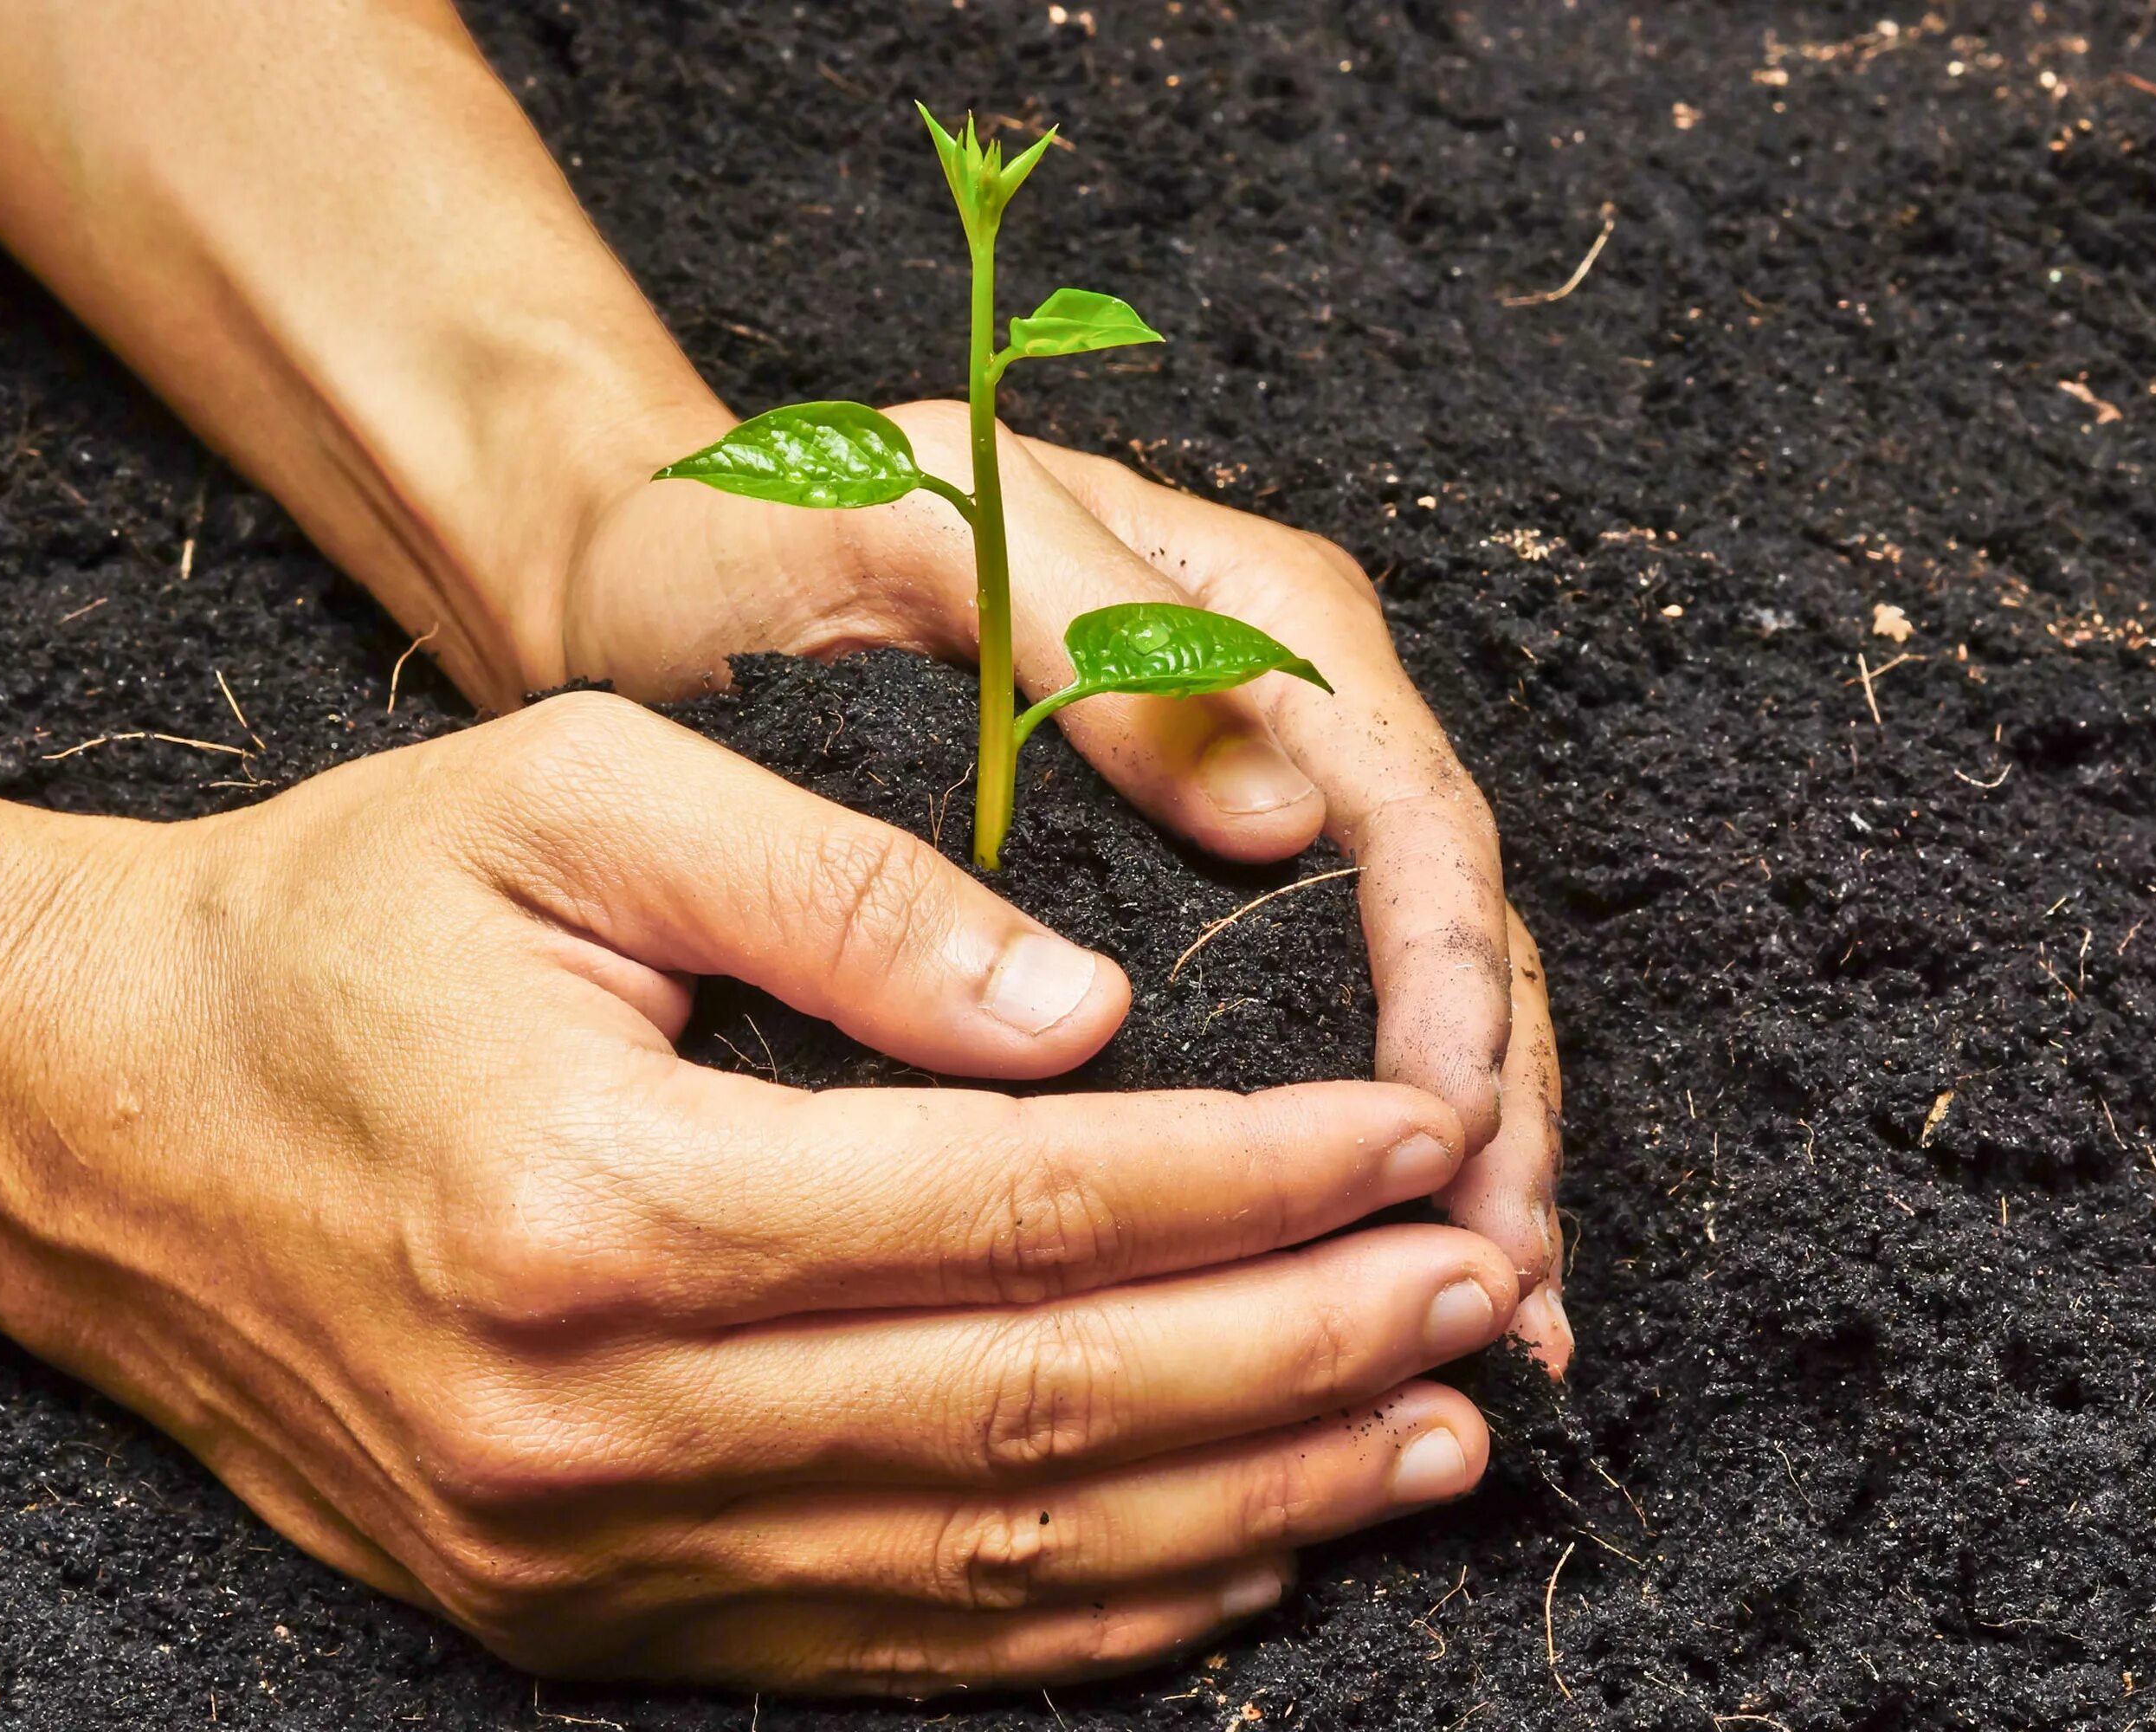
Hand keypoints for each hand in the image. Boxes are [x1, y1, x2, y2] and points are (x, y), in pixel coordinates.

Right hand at [0, 692, 1521, 1689]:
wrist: (91, 1123)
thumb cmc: (332, 924)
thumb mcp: (567, 802)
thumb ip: (843, 896)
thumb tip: (1091, 1016)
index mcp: (601, 1202)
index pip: (1023, 1206)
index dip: (1253, 1179)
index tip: (1414, 1134)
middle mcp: (594, 1420)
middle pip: (1039, 1413)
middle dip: (1297, 1355)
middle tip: (1476, 1295)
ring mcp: (576, 1551)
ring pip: (988, 1569)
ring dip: (1236, 1510)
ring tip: (1419, 1443)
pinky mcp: (567, 1610)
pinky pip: (876, 1646)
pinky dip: (1076, 1621)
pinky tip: (1223, 1561)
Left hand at [560, 409, 1571, 1369]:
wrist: (650, 579)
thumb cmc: (770, 537)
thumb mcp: (928, 533)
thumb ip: (1102, 646)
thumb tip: (1282, 821)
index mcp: (1251, 620)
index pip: (1407, 813)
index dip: (1444, 980)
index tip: (1439, 1130)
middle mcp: (1266, 725)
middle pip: (1440, 928)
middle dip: (1488, 1108)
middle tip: (1506, 1285)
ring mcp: (1218, 821)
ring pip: (1389, 1001)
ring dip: (1449, 1157)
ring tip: (1493, 1320)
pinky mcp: (1149, 910)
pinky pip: (1287, 1035)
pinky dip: (1335, 1156)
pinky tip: (1350, 1274)